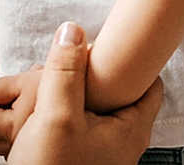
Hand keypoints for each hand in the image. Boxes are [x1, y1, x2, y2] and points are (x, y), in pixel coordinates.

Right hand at [0, 22, 163, 164]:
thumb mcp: (56, 117)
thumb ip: (65, 71)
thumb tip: (72, 31)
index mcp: (130, 130)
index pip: (149, 82)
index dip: (129, 58)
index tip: (110, 40)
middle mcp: (120, 141)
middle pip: (115, 90)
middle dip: (89, 73)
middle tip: (71, 58)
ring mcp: (97, 151)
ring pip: (88, 106)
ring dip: (66, 91)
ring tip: (45, 81)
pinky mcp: (74, 157)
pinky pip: (70, 125)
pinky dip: (55, 112)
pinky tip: (34, 108)